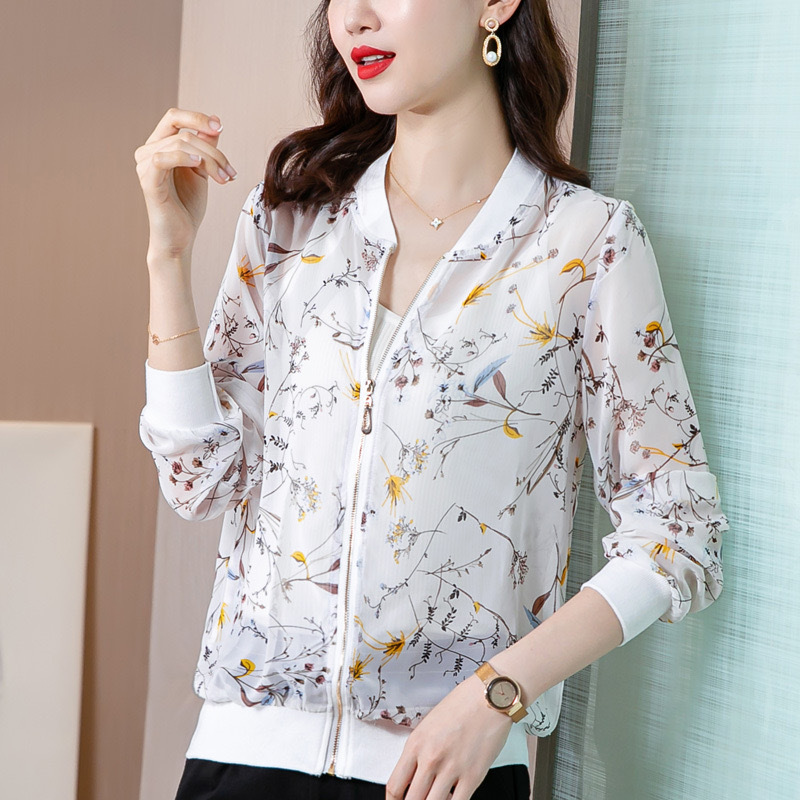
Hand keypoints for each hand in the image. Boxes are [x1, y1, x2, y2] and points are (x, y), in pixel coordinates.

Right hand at [134, 107, 238, 261]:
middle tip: (230, 172)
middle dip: (213, 151)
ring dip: (209, 159)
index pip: (175, 117)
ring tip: (224, 178)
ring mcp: (145, 165)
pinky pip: (163, 158)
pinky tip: (199, 166)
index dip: (198, 117)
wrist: (181, 237)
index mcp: (159, 146)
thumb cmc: (188, 206)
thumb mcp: (202, 171)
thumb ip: (206, 147)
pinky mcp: (147, 181)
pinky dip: (184, 157)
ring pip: (180, 143)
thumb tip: (215, 123)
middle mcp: (147, 152)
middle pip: (183, 132)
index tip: (221, 127)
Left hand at [385, 673, 512, 799]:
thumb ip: (419, 751)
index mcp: (416, 743)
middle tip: (417, 799)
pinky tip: (451, 798)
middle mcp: (431, 758)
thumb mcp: (429, 724)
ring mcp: (452, 769)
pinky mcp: (473, 776)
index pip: (395, 786)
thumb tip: (413, 776)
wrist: (489, 697)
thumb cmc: (462, 705)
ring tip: (435, 798)